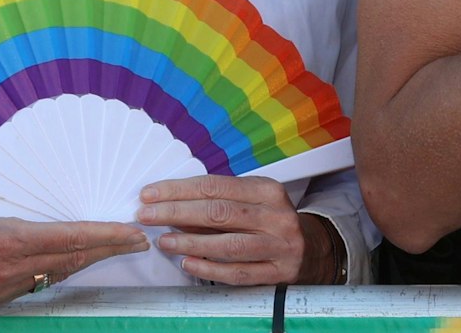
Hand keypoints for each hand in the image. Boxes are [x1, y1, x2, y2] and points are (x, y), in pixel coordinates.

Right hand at [0, 196, 147, 307]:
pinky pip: (36, 280)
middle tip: (139, 239)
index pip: (69, 238)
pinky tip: (74, 255)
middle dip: (108, 249)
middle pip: (70, 260)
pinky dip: (59, 265)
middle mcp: (5, 270)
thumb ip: (8, 190)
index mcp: (3, 240)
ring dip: (86, 258)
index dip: (105, 236)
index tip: (133, 231)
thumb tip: (45, 169)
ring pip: (56, 272)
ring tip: (115, 245)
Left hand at [138, 174, 322, 284]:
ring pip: (228, 245)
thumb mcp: (252, 201)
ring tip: (164, 240)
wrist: (313, 249)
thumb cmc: (272, 221)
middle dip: (176, 212)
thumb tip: (171, 205)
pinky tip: (188, 263)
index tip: (150, 194)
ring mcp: (279, 246)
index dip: (179, 190)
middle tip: (147, 215)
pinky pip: (238, 273)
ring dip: (190, 242)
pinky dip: (209, 269)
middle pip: (219, 212)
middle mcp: (276, 216)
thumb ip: (218, 203)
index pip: (215, 187)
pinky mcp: (278, 273)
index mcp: (267, 190)